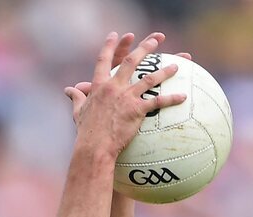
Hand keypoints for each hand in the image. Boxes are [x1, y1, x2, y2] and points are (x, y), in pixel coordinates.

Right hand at [65, 36, 191, 124]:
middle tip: (157, 39)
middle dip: (146, 47)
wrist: (94, 147)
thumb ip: (76, 98)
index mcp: (99, 86)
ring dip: (165, 70)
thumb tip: (69, 90)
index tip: (115, 34)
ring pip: (150, 79)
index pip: (104, 60)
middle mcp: (114, 87)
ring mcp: (126, 97)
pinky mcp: (136, 111)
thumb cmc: (86, 132)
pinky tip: (183, 97)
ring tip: (177, 65)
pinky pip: (158, 102)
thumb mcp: (79, 112)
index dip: (110, 46)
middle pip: (132, 62)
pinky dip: (172, 99)